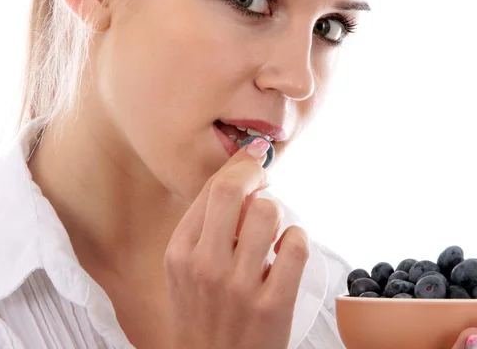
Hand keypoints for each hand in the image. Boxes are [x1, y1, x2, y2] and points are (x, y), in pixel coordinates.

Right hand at [164, 138, 309, 348]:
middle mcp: (204, 266)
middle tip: (265, 182)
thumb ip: (204, 230)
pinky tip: (286, 252)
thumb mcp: (184, 273)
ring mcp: (238, 286)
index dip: (239, 165)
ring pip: (268, 213)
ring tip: (271, 234)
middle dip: (256, 175)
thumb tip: (240, 180)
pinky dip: (297, 239)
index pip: (211, 188)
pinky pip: (295, 244)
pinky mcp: (272, 304)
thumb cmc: (203, 317)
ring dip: (278, 215)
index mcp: (179, 252)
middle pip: (233, 190)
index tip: (254, 158)